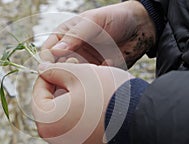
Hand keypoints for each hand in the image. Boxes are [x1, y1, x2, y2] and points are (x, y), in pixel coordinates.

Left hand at [32, 63, 132, 143]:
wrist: (145, 122)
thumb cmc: (110, 95)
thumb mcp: (79, 73)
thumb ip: (55, 70)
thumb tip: (43, 70)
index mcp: (48, 123)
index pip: (38, 94)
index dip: (46, 76)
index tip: (55, 67)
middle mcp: (56, 143)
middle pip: (52, 109)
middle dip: (61, 90)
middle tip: (74, 76)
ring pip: (65, 121)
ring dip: (72, 104)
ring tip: (88, 91)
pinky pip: (78, 133)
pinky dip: (82, 119)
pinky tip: (97, 108)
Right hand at [41, 1, 155, 67]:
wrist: (142, 27)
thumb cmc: (115, 18)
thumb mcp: (93, 22)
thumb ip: (75, 36)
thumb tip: (54, 52)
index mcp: (65, 36)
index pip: (47, 51)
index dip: (46, 61)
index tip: (50, 68)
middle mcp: (72, 52)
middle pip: (57, 68)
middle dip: (62, 72)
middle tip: (76, 68)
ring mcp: (84, 63)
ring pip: (72, 77)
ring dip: (80, 76)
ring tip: (94, 65)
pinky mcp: (97, 73)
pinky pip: (90, 81)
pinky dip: (96, 76)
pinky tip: (109, 63)